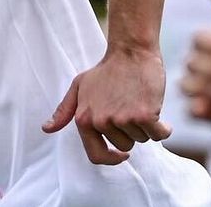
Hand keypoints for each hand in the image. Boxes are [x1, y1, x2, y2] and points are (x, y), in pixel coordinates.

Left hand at [42, 44, 170, 164]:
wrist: (130, 51)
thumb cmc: (106, 70)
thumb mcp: (79, 87)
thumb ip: (64, 110)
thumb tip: (47, 128)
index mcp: (84, 119)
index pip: (96, 156)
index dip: (112, 159)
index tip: (122, 154)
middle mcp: (102, 122)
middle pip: (125, 146)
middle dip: (131, 131)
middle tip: (130, 106)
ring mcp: (123, 119)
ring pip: (142, 139)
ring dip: (145, 125)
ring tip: (139, 101)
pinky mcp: (144, 116)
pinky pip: (159, 134)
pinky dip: (163, 127)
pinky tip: (156, 109)